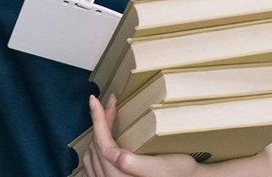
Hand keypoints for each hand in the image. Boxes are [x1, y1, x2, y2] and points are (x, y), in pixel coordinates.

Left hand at [80, 95, 201, 176]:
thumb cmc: (180, 172)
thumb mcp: (160, 166)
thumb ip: (131, 162)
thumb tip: (111, 151)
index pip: (103, 146)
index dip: (98, 121)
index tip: (95, 102)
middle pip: (95, 149)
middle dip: (99, 124)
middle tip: (109, 105)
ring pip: (91, 158)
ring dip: (97, 136)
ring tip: (106, 120)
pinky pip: (93, 169)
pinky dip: (95, 151)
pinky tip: (102, 142)